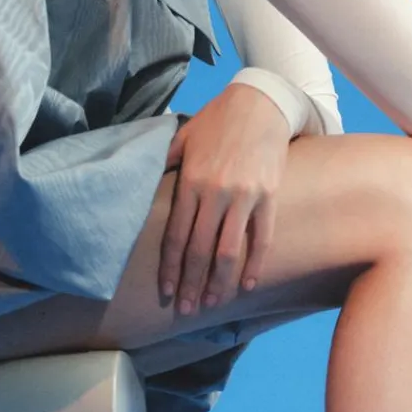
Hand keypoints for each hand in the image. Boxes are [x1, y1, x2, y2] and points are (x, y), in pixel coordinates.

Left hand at [159, 84, 291, 314]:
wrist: (261, 103)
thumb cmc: (217, 121)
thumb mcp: (183, 138)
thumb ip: (165, 163)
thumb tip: (143, 181)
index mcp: (190, 182)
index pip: (176, 235)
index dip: (170, 267)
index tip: (166, 291)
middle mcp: (215, 193)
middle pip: (199, 250)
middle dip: (191, 283)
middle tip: (186, 309)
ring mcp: (244, 197)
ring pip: (228, 250)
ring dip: (219, 282)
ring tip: (211, 302)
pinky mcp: (268, 196)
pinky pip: (261, 238)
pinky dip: (254, 264)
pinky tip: (247, 285)